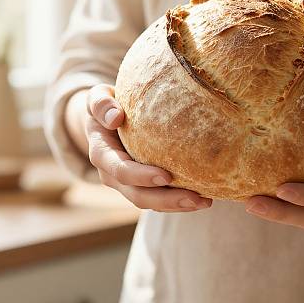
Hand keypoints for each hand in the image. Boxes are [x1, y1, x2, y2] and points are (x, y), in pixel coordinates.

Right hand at [85, 84, 212, 211]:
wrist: (104, 120)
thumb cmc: (106, 105)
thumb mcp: (97, 97)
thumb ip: (101, 104)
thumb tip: (115, 117)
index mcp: (102, 154)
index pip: (120, 171)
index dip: (141, 176)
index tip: (166, 176)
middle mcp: (112, 175)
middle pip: (138, 196)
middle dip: (167, 200)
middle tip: (196, 198)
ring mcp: (128, 184)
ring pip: (151, 203)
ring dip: (177, 205)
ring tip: (206, 202)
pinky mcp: (142, 186)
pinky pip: (160, 200)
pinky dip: (179, 201)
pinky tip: (203, 197)